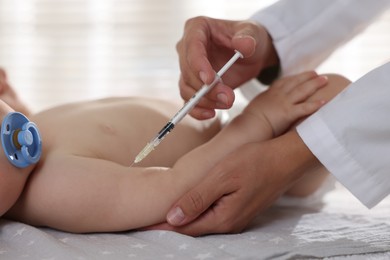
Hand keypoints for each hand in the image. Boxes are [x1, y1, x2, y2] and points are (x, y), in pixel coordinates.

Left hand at [155, 130, 320, 235]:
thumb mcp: (222, 177)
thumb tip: (172, 218)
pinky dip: (197, 211)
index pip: (184, 228)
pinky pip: (213, 214)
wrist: (287, 158)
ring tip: (161, 215)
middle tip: (145, 222)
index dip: (160, 227)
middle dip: (169, 226)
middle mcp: (229, 223)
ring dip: (182, 219)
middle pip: (192, 228)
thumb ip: (197, 199)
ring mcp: (236, 217)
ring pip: (202, 222)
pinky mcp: (240, 208)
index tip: (140, 226)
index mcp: (222, 218)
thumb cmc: (255, 161)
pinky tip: (189, 206)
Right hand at [177, 16, 278, 119]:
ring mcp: (188, 69)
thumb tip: (243, 45)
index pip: (192, 47)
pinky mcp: (193, 86)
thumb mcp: (253, 33)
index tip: (210, 80)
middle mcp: (187, 48)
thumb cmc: (249, 38)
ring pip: (187, 89)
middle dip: (206, 88)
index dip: (198, 65)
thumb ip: (249, 37)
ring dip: (205, 100)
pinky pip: (189, 101)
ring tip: (228, 102)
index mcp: (197, 28)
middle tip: (228, 97)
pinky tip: (211, 114)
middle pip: (187, 71)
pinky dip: (197, 110)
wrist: (251, 55)